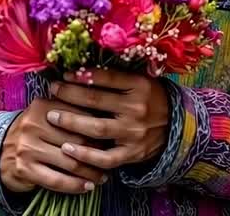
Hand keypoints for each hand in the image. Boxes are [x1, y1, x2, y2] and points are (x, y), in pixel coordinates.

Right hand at [0, 97, 107, 194]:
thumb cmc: (32, 132)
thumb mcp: (46, 114)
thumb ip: (69, 111)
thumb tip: (104, 117)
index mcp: (43, 106)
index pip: (78, 117)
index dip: (97, 129)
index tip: (110, 138)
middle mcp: (33, 125)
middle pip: (77, 141)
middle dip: (97, 153)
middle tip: (110, 160)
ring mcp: (27, 147)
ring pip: (69, 162)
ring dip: (90, 172)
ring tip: (102, 177)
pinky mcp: (24, 169)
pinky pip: (56, 180)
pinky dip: (75, 185)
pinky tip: (86, 187)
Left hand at [47, 70, 169, 170]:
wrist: (177, 127)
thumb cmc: (151, 100)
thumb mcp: (141, 82)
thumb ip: (116, 78)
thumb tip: (81, 71)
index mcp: (140, 86)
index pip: (106, 77)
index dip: (82, 75)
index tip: (64, 74)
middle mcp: (137, 108)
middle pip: (96, 100)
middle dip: (69, 94)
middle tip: (52, 90)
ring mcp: (134, 132)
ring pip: (96, 128)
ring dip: (71, 121)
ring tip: (52, 117)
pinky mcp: (132, 153)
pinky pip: (105, 157)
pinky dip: (85, 155)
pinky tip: (67, 148)